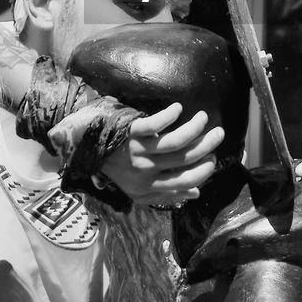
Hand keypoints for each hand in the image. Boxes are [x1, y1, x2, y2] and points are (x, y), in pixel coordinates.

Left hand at [99, 103, 223, 206]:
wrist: (83, 147)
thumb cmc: (115, 166)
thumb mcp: (138, 188)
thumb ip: (166, 194)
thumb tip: (196, 193)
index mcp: (148, 187)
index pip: (183, 181)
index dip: (203, 171)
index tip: (213, 158)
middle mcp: (144, 171)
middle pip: (184, 160)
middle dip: (205, 147)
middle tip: (218, 134)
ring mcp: (137, 151)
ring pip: (174, 142)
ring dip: (194, 129)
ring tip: (203, 117)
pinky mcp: (131, 132)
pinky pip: (156, 124)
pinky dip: (170, 116)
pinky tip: (178, 108)